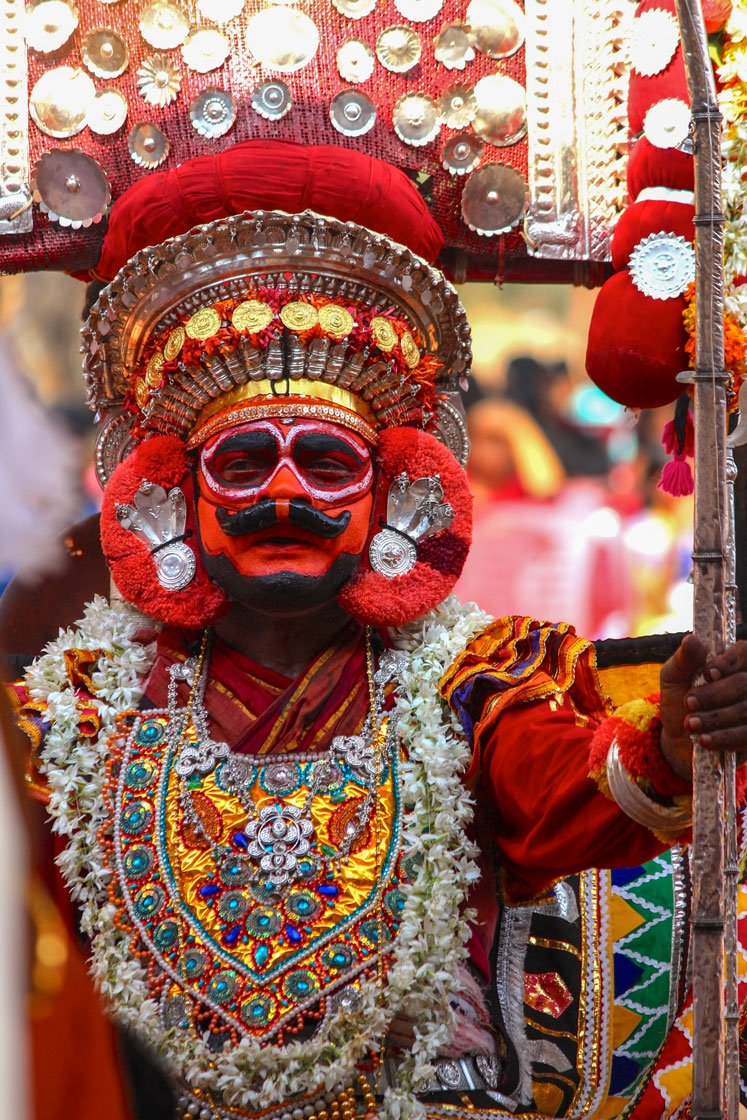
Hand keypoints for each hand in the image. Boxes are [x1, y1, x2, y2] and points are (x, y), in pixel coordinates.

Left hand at [659, 634, 746, 780]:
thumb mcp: (674, 677)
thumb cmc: (679, 700)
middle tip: (689, 703)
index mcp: (733, 662)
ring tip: (691, 724)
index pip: (743, 652)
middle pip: (743, 683)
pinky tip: (704, 739)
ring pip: (745, 711)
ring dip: (715, 719)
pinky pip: (746, 736)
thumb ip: (683, 659)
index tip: (710, 673)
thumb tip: (692, 640)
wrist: (678, 738)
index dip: (729, 662)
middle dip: (713, 695)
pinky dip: (724, 738)